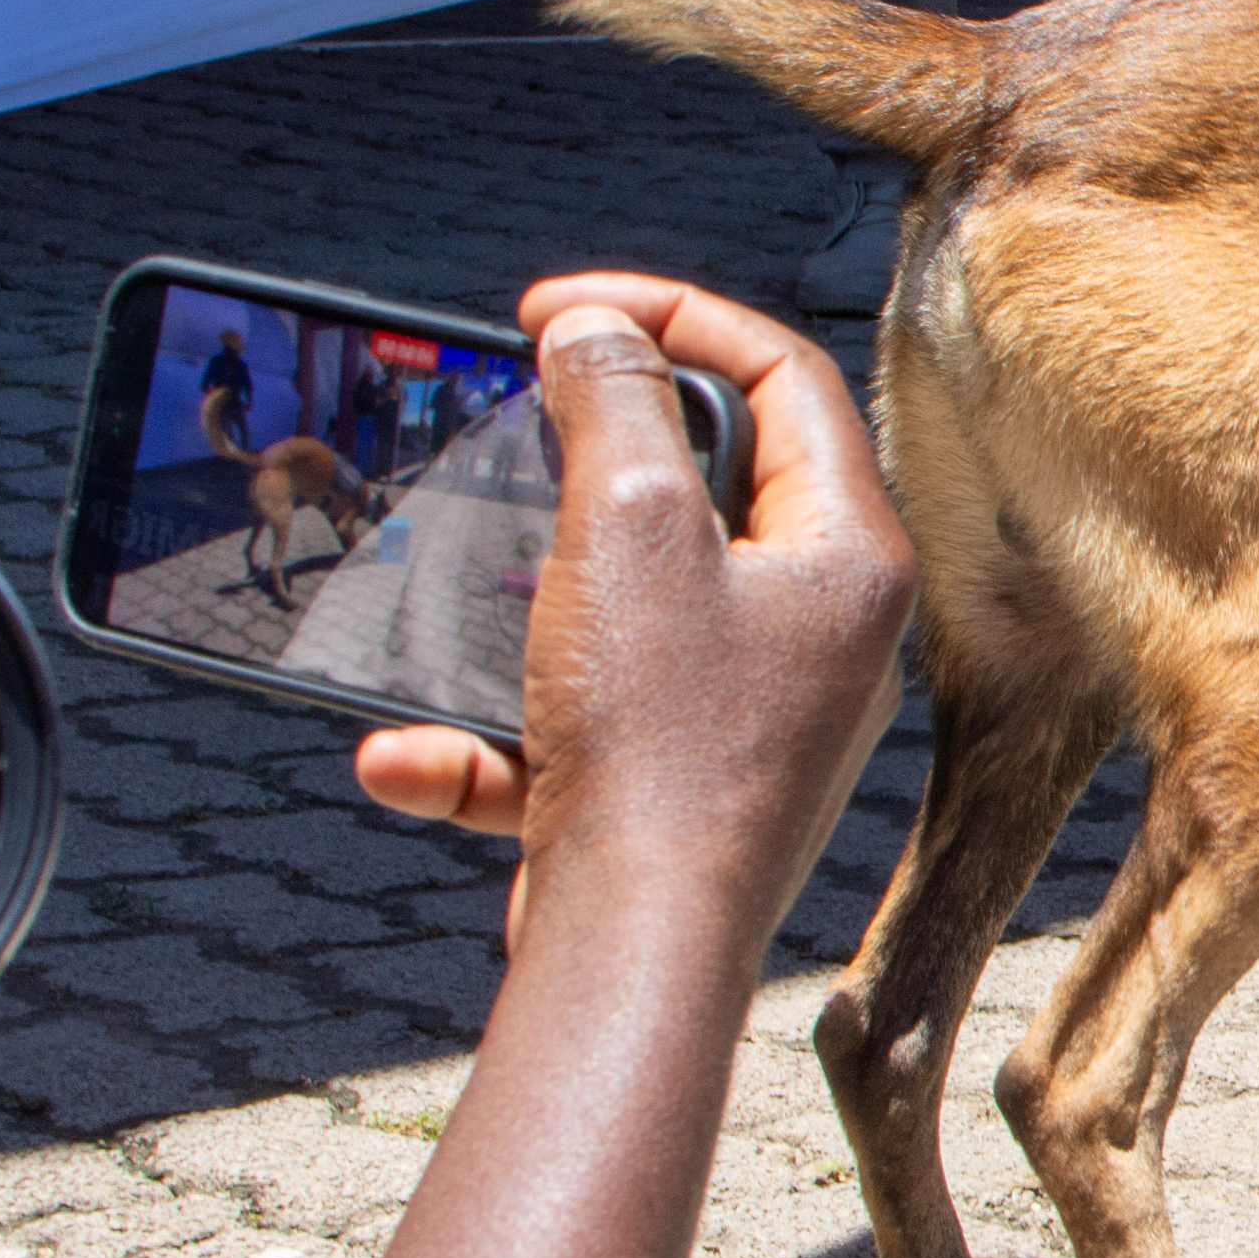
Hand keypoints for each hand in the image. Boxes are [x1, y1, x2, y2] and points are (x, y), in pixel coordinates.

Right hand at [356, 277, 913, 961]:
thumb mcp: (630, 527)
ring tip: (467, 580)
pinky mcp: (678, 786)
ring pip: (625, 603)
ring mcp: (753, 712)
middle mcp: (822, 631)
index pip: (781, 374)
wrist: (638, 951)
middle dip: (595, 449)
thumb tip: (599, 326)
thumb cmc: (659, 742)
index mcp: (850, 555)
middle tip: (516, 417)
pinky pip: (572, 727)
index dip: (670, 312)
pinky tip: (408, 755)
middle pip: (707, 483)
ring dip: (524, 594)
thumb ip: (614, 403)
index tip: (558, 306)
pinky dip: (487, 737)